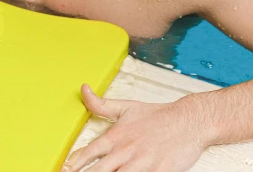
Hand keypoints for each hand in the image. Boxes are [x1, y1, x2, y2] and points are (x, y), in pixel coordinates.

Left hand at [62, 84, 209, 171]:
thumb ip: (101, 103)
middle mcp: (126, 151)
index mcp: (116, 136)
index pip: (89, 152)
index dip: (74, 163)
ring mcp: (142, 163)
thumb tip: (83, 89)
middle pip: (99, 170)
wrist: (189, 121)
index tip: (64, 168)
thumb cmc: (157, 116)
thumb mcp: (126, 107)